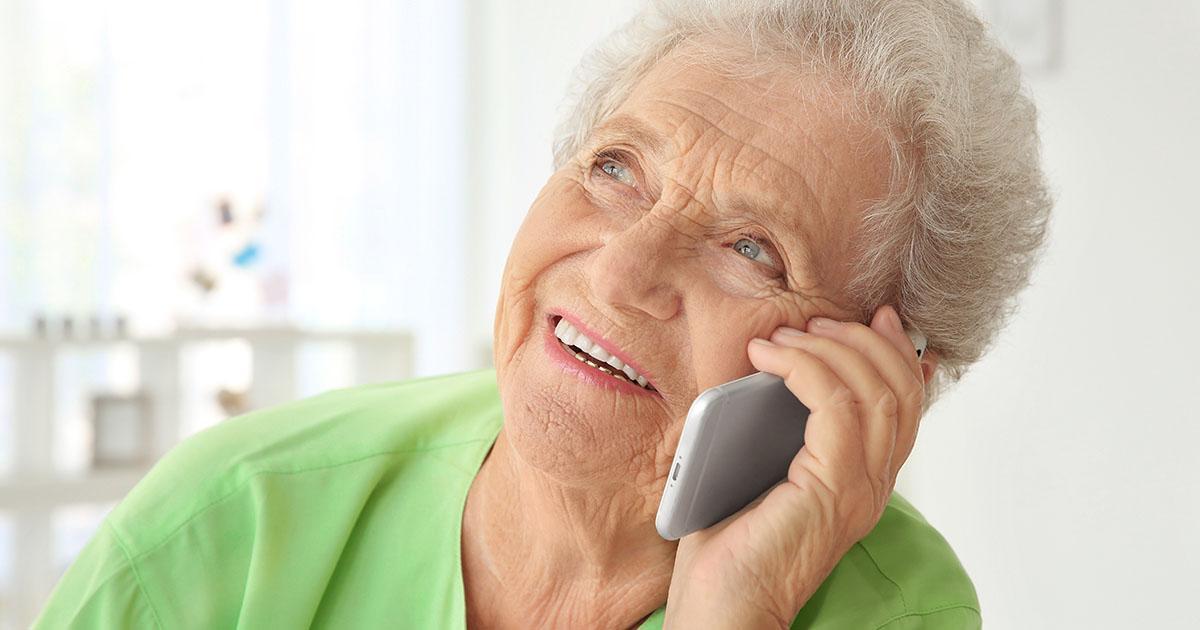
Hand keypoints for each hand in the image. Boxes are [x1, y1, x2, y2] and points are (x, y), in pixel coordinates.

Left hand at [663, 305, 930, 628]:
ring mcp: (858, 488)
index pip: (906, 404)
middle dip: (862, 340)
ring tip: (783, 338)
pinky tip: (771, 358)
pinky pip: (835, 405)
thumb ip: (779, 426)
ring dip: (828, 348)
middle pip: (899, 389)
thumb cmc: (729, 547)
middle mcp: (873, 484)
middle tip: (814, 323)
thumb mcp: (761, 469)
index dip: (895, 352)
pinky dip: (804, 367)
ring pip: (874, 390)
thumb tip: (766, 369)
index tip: (873, 315)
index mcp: (863, 480)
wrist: (722, 608)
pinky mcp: (831, 487)